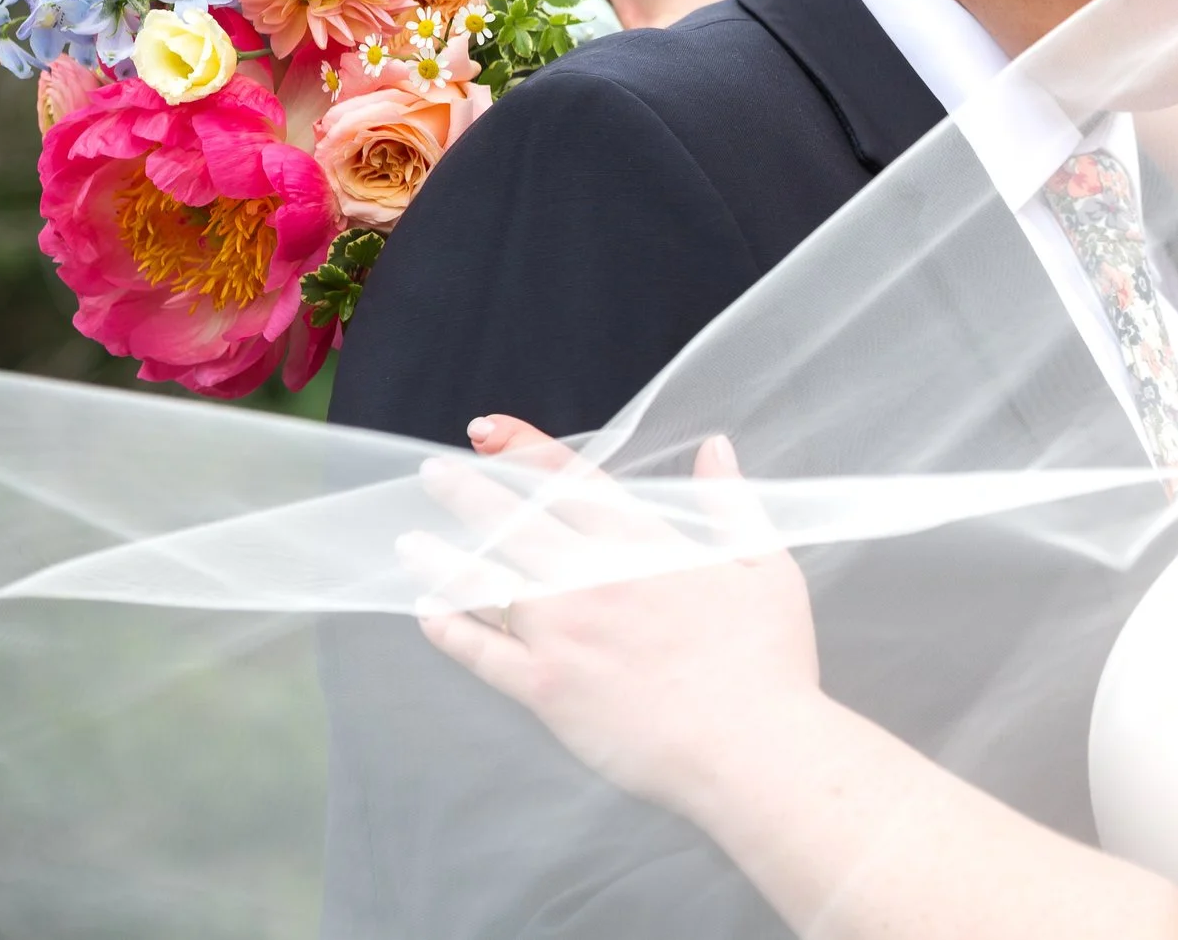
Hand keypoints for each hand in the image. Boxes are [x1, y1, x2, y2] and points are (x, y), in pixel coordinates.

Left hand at [400, 415, 821, 823]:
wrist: (748, 746)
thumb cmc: (766, 660)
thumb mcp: (766, 567)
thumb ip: (733, 504)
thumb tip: (715, 449)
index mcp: (646, 546)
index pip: (572, 482)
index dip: (525, 449)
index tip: (489, 431)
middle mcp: (593, 579)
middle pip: (516, 523)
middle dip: (470, 492)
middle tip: (435, 472)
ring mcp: (563, 634)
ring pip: (488, 583)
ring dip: (446, 558)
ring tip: (411, 542)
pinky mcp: (546, 689)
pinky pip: (483, 653)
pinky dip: (450, 631)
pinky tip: (428, 613)